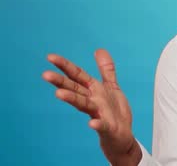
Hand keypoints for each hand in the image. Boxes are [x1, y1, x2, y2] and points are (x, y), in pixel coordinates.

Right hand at [42, 49, 140, 165]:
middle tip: (45, 74)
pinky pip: (102, 125)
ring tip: (59, 94)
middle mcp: (92, 101)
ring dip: (72, 99)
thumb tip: (99, 50)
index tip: (50, 57)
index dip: (65, 65)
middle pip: (75, 89)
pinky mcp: (107, 127)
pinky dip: (97, 124)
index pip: (77, 76)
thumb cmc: (114, 112)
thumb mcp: (111, 87)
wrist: (121, 136)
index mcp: (93, 90)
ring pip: (83, 105)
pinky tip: (92, 124)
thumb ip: (106, 70)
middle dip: (61, 82)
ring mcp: (99, 114)